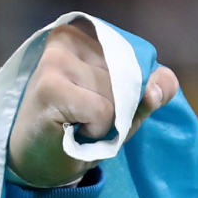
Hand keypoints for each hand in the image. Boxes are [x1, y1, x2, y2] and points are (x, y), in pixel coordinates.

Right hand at [7, 22, 178, 186]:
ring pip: (118, 95)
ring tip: (77, 123)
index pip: (141, 61)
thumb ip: (152, 91)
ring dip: (106, 121)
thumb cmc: (83, 128)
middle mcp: (69, 37)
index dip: (134, 94)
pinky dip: (97, 129)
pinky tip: (71, 129)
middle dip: (119, 109)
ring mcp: (57, 60)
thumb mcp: (127, 108)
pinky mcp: (51, 85)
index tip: (102, 103)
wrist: (39, 163)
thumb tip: (157, 87)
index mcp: (87, 34)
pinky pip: (104, 111)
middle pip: (130, 78)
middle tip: (87, 117)